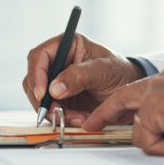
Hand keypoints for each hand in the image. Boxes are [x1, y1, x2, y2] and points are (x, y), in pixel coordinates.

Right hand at [22, 34, 143, 125]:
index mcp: (67, 45)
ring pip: (40, 98)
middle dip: (44, 100)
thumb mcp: (104, 71)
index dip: (36, 74)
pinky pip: (51, 110)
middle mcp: (58, 62)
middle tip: (58, 113)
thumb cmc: (120, 73)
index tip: (44, 93)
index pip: (39, 56)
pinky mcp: (61, 99)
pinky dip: (62, 118)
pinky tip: (80, 119)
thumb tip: (54, 88)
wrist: (129, 92)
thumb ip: (79, 76)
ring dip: (55, 112)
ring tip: (78, 118)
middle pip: (34, 80)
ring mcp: (57, 81)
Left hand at [83, 68, 163, 154]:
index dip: (124, 104)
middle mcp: (162, 81)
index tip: (111, 112)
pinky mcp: (152, 110)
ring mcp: (154, 94)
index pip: (142, 90)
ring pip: (140, 132)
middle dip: (104, 114)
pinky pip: (149, 143)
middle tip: (91, 125)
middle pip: (122, 99)